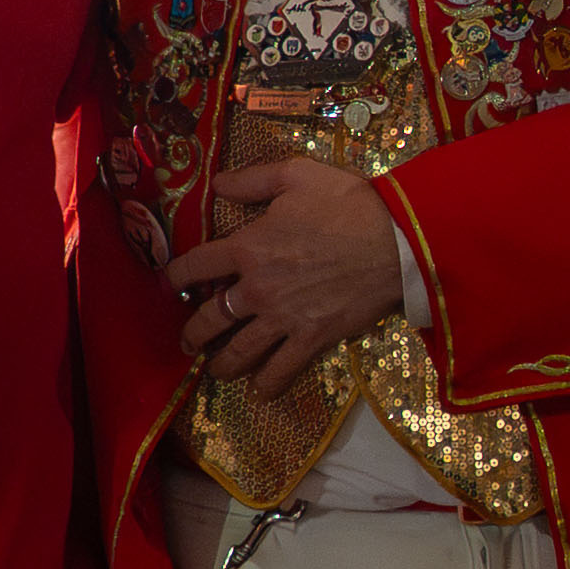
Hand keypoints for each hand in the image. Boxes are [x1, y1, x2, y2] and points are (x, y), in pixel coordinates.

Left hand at [164, 159, 405, 396]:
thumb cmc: (348, 204)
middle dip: (193, 333)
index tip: (171, 283)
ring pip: (239, 352)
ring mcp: (283, 318)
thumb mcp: (297, 175)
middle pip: (210, 318)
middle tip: (188, 340)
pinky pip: (281, 370)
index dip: (176, 276)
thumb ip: (252, 180)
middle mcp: (256, 289)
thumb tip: (217, 183)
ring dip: (221, 365)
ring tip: (215, 369)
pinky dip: (267, 385)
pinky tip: (258, 393)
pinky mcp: (311, 338)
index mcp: (247, 247)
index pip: (195, 266)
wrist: (397, 242)